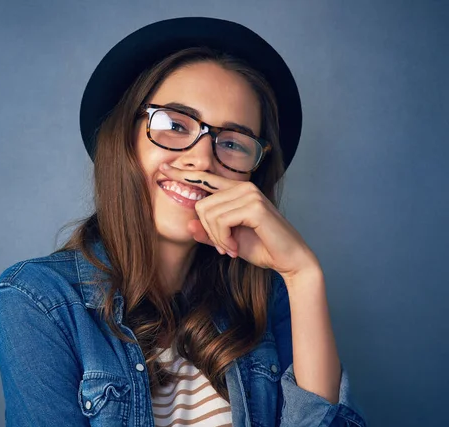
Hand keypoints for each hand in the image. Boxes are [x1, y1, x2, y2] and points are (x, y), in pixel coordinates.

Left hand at [158, 163, 320, 279]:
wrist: (290, 260)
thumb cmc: (262, 248)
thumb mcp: (228, 241)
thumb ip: (209, 232)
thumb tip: (188, 224)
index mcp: (236, 190)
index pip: (205, 179)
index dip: (182, 175)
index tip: (162, 169)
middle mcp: (243, 186)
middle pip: (201, 205)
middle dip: (208, 232)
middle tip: (225, 247)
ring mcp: (249, 194)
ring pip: (208, 214)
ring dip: (217, 239)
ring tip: (232, 249)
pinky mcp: (254, 206)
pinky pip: (221, 222)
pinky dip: (224, 240)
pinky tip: (236, 249)